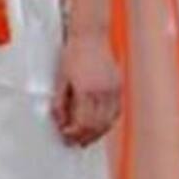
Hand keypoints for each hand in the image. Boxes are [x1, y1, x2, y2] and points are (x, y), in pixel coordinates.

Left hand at [52, 30, 121, 146]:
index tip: (66, 137)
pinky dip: (109, 120)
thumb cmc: (73, 55)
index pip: (83, 123)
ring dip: (99, 132)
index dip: (74, 134)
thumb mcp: (60, 80)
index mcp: (87, 91)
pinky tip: (101, 123)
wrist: (90, 36)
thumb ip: (60, 104)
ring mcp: (113, 88)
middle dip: (86, 137)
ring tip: (88, 137)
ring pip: (110, 119)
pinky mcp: (118, 84)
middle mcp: (103, 91)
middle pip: (97, 125)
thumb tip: (61, 123)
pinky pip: (117, 109)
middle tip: (75, 142)